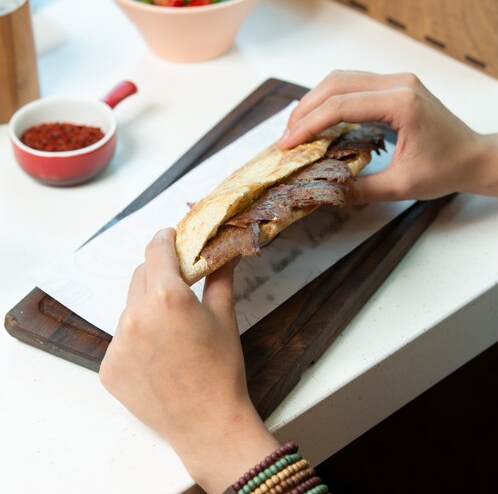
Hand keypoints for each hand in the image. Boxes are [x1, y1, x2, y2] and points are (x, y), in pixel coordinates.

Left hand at [99, 228, 277, 493]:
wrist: (208, 424)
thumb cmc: (222, 369)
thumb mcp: (224, 316)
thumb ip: (219, 276)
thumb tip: (226, 251)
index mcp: (166, 297)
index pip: (156, 250)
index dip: (164, 238)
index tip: (170, 236)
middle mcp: (135, 315)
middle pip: (141, 275)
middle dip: (158, 271)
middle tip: (178, 281)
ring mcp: (117, 343)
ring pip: (129, 306)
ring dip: (146, 305)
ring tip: (171, 327)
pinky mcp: (109, 367)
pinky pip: (121, 337)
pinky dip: (136, 336)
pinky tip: (158, 353)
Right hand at [279, 71, 497, 201]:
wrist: (474, 156)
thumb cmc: (448, 168)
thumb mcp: (403, 185)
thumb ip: (362, 189)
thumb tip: (327, 192)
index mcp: (402, 103)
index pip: (341, 106)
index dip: (309, 124)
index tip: (288, 143)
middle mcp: (398, 84)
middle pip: (336, 85)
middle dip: (305, 110)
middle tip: (286, 136)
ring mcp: (397, 81)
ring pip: (341, 80)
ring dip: (315, 101)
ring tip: (297, 127)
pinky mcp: (394, 86)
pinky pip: (353, 84)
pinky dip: (330, 99)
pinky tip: (319, 118)